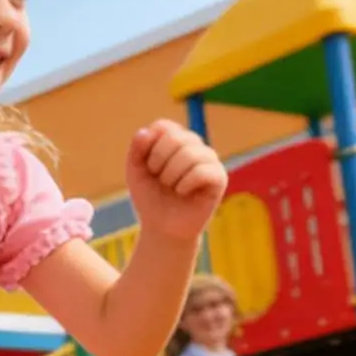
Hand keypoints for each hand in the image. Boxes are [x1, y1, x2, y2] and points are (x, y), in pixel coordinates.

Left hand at [126, 120, 227, 243]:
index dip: (150, 147)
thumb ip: (136, 150)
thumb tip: (146, 132)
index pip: (164, 127)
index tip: (149, 167)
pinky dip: (185, 184)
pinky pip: (202, 171)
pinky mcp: (219, 178)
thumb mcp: (136, 173)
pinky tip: (183, 192)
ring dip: (172, 175)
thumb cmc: (151, 199)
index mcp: (176, 139)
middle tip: (160, 180)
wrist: (163, 229)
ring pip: (190, 153)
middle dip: (159, 161)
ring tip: (172, 187)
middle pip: (175, 137)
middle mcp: (195, 145)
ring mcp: (209, 160)